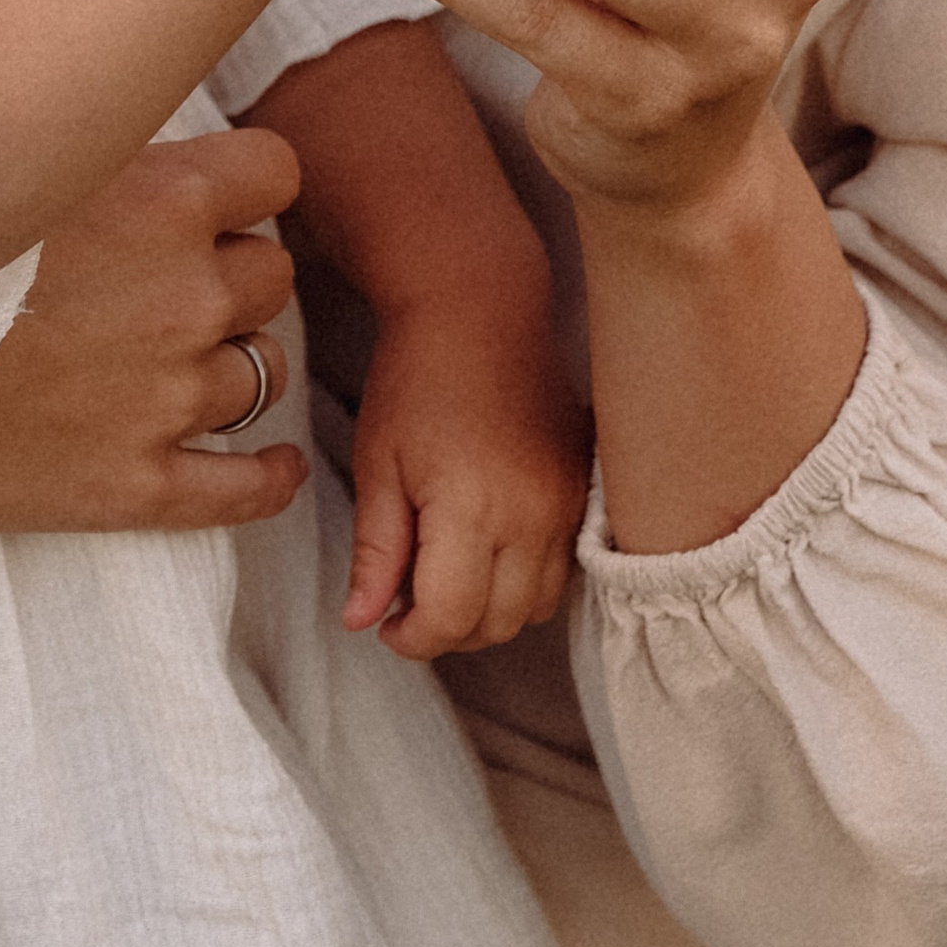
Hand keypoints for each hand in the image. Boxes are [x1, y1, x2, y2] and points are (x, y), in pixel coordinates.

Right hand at [0, 130, 308, 533]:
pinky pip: (247, 488)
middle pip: (270, 275)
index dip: (243, 188)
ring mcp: (163, 397)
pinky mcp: (134, 485)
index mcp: (160, 203)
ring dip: (232, 364)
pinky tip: (265, 462)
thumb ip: (99, 151)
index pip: (275, 175)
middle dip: (229, 275)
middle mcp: (181, 296)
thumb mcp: (16, 165)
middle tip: (167, 284)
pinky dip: (267, 475)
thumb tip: (133, 118)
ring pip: (264, 372)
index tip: (211, 203)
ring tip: (179, 362)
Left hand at [342, 292, 590, 659]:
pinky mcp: (586, 489)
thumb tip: (361, 622)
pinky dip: (526, 580)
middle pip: (498, 625)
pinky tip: (490, 548)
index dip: (411, 638)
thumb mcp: (378, 464)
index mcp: (472, 508)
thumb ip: (375, 552)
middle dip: (449, 630)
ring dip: (492, 610)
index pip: (450, 620)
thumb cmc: (416, 378)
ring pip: (538, 607)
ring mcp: (568, 503)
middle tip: (409, 596)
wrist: (481, 308)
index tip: (386, 624)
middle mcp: (534, 514)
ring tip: (448, 571)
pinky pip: (564, 569)